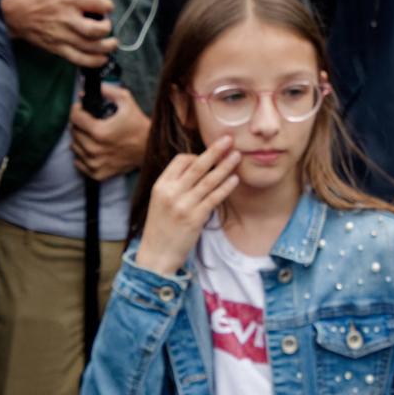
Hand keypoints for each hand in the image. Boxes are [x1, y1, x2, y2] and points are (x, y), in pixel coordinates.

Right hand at [0, 0, 116, 70]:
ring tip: (112, 43)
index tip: (108, 7)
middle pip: (95, 29)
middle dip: (106, 28)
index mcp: (69, 0)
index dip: (107, 5)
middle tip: (107, 25)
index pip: (95, 3)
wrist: (18, 15)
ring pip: (90, 46)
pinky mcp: (59, 48)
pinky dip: (93, 61)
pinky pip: (78, 59)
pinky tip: (102, 58)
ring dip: (105, 47)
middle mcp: (68, 20)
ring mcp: (63, 36)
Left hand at [69, 88, 148, 181]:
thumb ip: (107, 90)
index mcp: (99, 131)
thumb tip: (86, 90)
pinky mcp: (98, 173)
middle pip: (73, 132)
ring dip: (79, 139)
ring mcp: (95, 163)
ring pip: (75, 147)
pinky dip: (82, 156)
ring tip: (91, 134)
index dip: (77, 109)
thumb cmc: (138, 125)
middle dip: (79, 123)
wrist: (151, 148)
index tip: (82, 108)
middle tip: (89, 120)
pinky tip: (91, 148)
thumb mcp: (126, 100)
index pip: (74, 117)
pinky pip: (80, 164)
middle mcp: (94, 149)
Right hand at [131, 135, 238, 277]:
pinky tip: (234, 179)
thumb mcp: (160, 202)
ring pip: (209, 180)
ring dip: (225, 166)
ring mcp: (184, 205)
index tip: (208, 158)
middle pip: (197, 165)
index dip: (196, 156)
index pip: (180, 161)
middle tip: (228, 139)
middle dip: (214, 150)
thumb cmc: (161, 228)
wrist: (157, 255)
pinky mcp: (195, 218)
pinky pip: (214, 198)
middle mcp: (171, 192)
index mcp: (161, 185)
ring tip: (237, 156)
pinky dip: (225, 187)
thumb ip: (175, 186)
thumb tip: (196, 171)